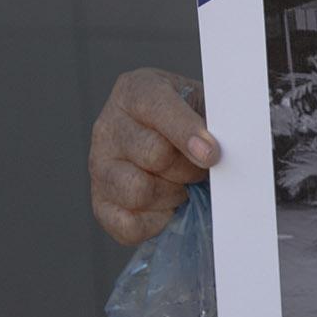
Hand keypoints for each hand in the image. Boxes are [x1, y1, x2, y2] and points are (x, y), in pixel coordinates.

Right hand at [89, 69, 219, 246]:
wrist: (175, 147)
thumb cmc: (193, 124)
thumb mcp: (205, 107)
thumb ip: (215, 122)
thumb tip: (218, 149)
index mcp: (135, 91)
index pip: (157, 107)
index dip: (186, 132)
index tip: (212, 153)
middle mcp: (108, 126)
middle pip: (154, 154)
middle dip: (188, 168)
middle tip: (201, 169)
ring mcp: (98, 166)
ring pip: (139, 191)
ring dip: (173, 195)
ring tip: (183, 187)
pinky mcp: (100, 204)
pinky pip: (128, 224)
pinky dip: (157, 222)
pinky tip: (168, 206)